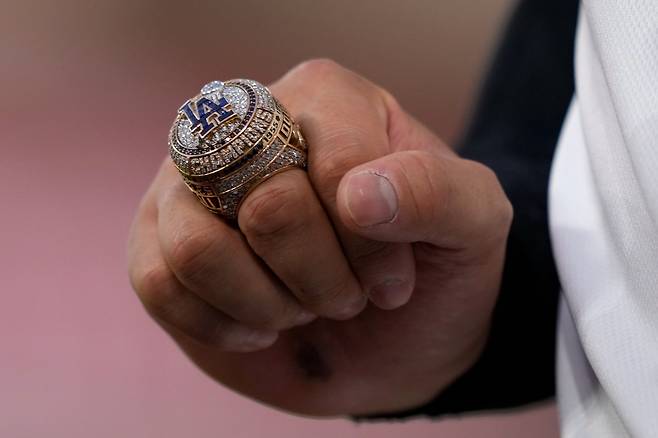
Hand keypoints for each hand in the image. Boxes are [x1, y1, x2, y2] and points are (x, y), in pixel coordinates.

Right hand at [127, 59, 511, 415]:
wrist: (388, 338)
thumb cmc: (428, 271)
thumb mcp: (471, 225)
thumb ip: (436, 192)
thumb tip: (357, 195)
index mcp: (324, 99)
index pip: (334, 167)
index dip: (372, 243)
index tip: (397, 282)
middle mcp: (244, 129)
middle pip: (269, 209)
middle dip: (324, 280)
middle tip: (348, 295)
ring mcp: (191, 186)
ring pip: (199, 250)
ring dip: (271, 304)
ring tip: (301, 305)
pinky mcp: (156, 243)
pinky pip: (159, 286)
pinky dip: (225, 326)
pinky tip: (262, 323)